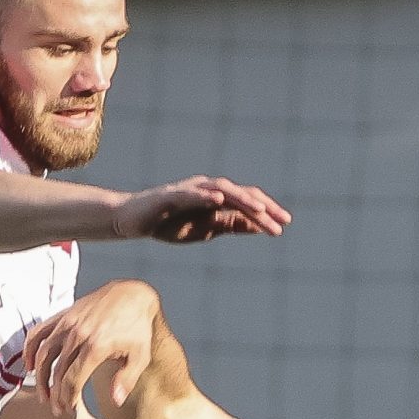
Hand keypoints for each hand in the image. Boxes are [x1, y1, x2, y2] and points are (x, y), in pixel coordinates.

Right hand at [20, 280, 158, 415]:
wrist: (131, 295)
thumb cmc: (137, 327)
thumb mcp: (140, 355)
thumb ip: (127, 379)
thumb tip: (116, 400)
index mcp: (97, 346)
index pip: (73, 379)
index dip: (67, 397)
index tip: (67, 408)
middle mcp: (78, 334)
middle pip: (57, 371)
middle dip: (54, 394)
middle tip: (56, 408)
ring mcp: (68, 323)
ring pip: (43, 354)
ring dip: (40, 377)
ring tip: (43, 394)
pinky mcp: (63, 315)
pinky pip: (38, 332)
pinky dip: (30, 349)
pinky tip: (30, 365)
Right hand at [110, 176, 290, 244]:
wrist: (133, 221)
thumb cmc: (169, 223)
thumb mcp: (206, 230)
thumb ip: (230, 225)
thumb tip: (258, 226)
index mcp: (216, 198)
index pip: (246, 202)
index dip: (267, 212)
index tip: (284, 225)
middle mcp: (206, 189)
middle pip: (240, 194)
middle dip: (262, 208)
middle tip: (282, 223)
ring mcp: (189, 190)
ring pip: (221, 190)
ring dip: (242, 199)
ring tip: (260, 210)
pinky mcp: (170, 196)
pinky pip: (190, 194)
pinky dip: (205, 195)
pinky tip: (219, 200)